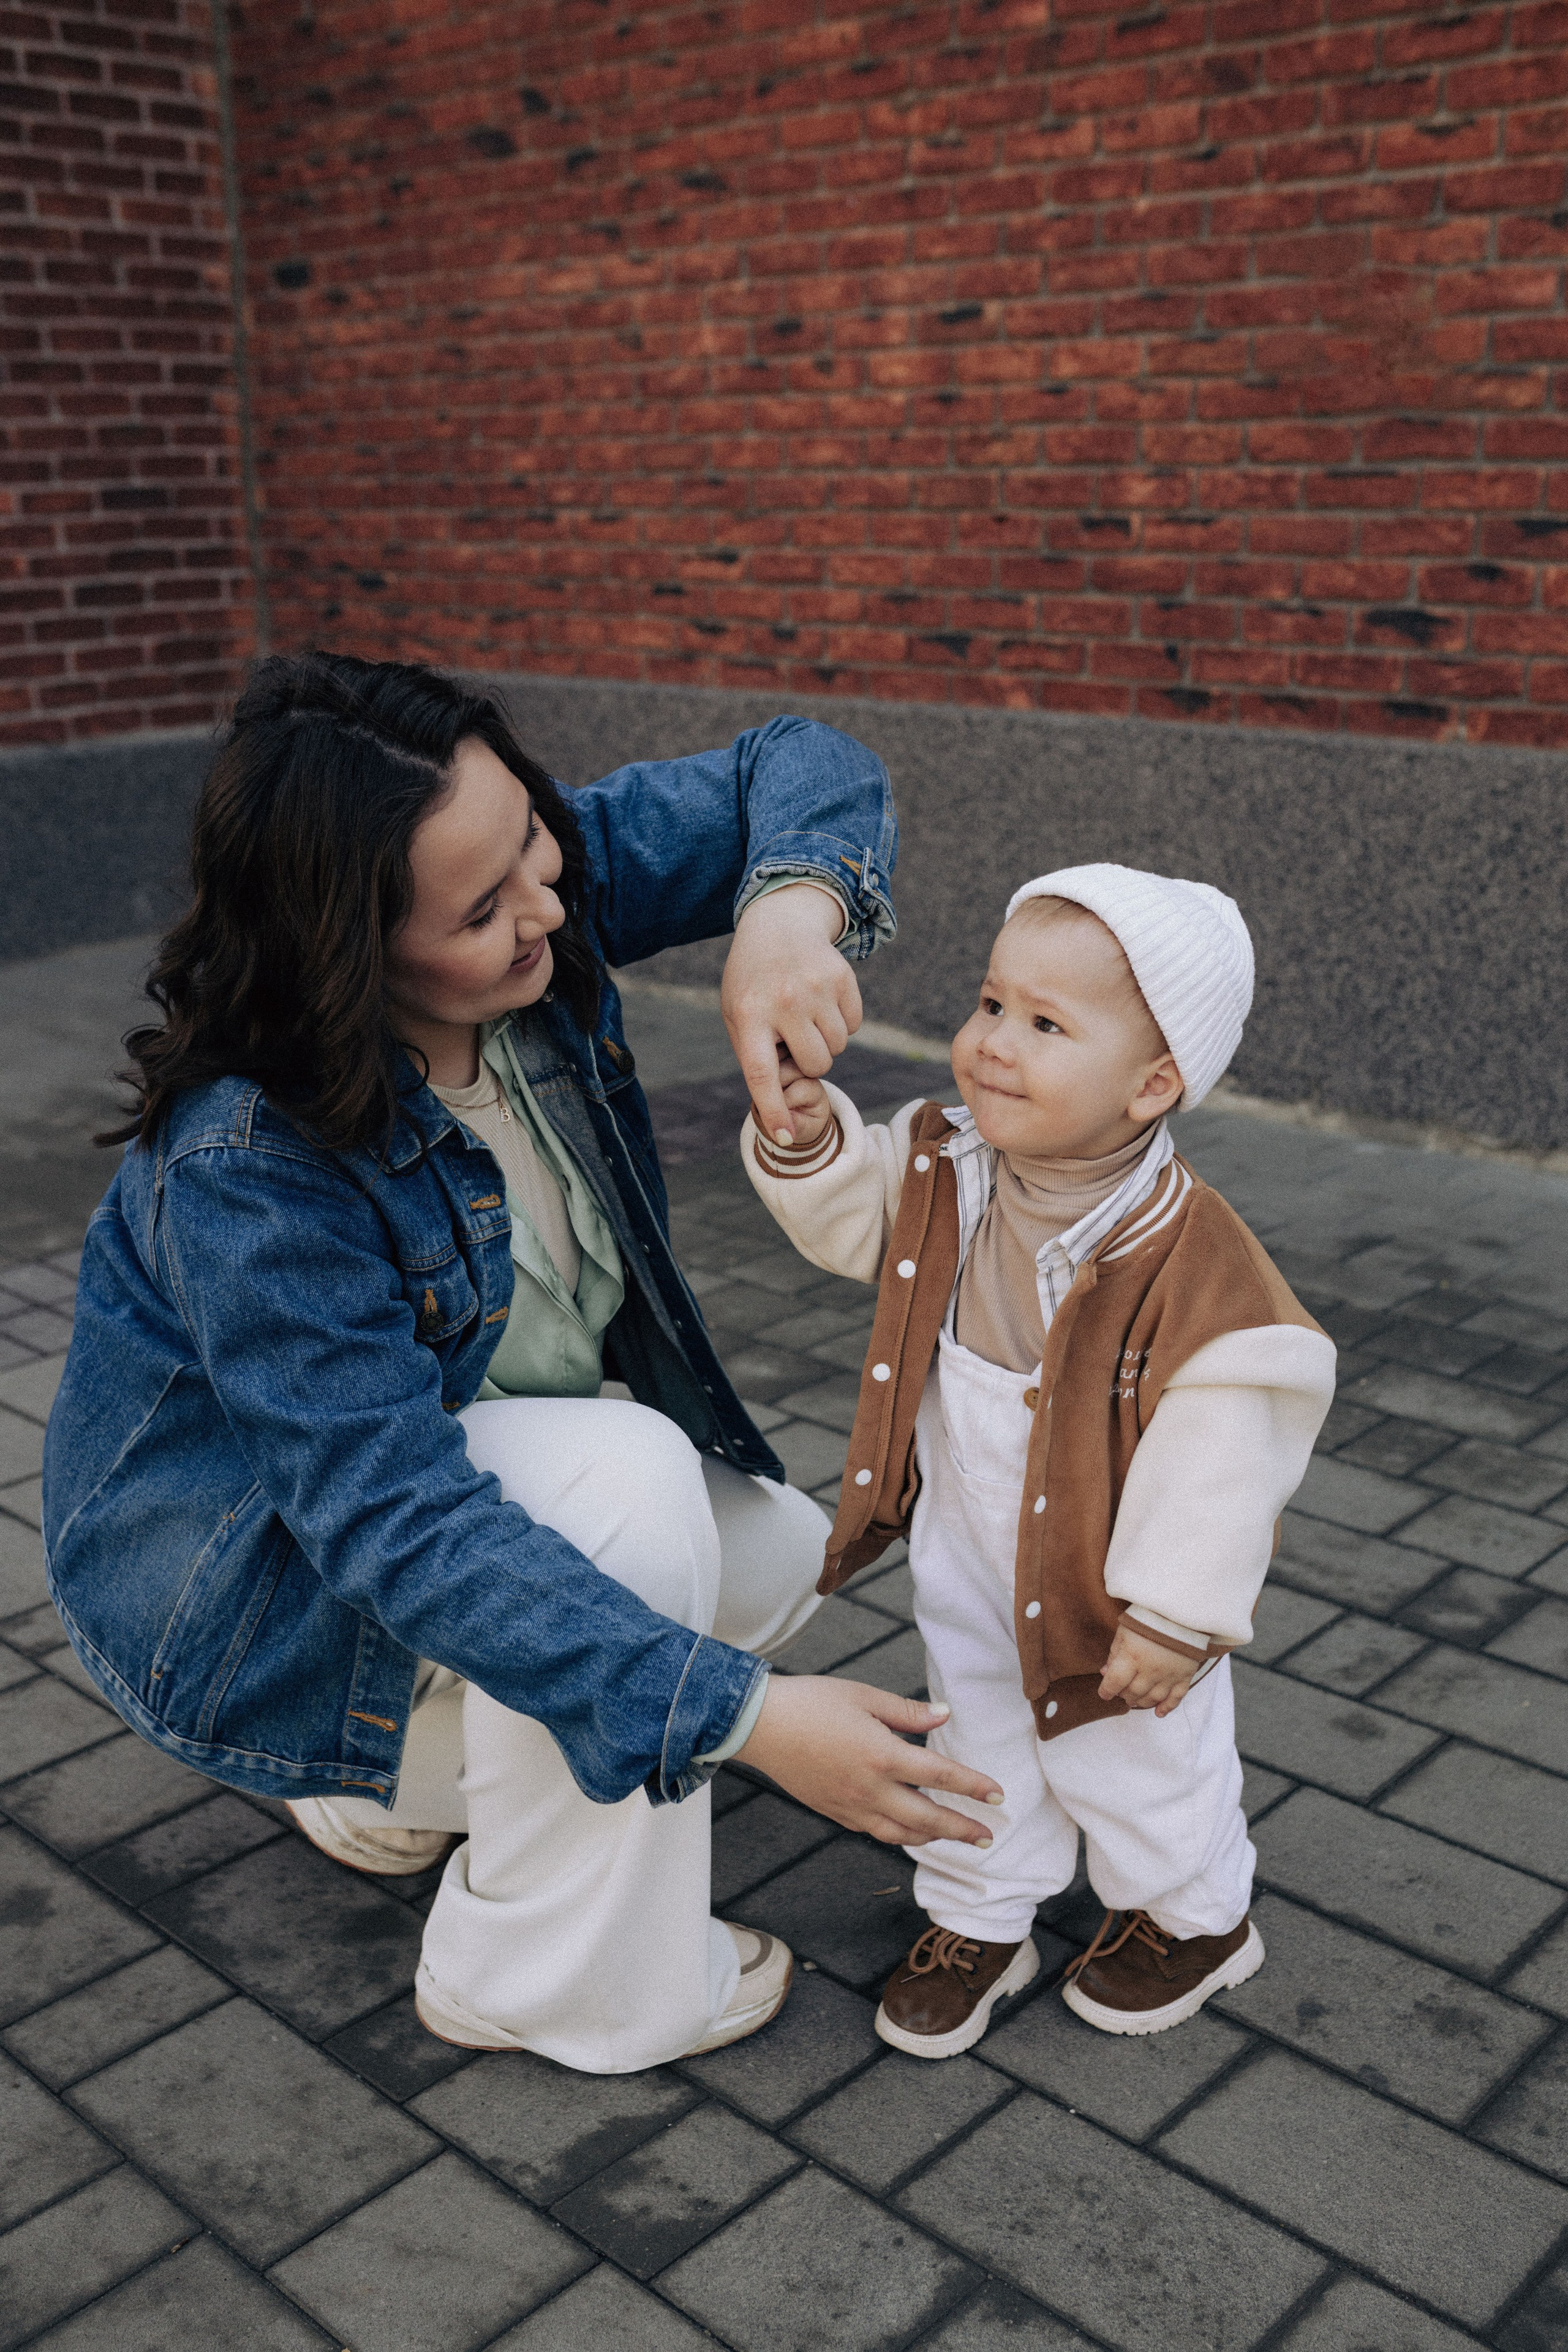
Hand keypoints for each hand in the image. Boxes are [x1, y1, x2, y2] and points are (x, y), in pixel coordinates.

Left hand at [722, 885, 860, 1145]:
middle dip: (809, 1060)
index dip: (774, 1108)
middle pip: (816, 1064)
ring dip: (824, 1042)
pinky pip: (853, 1026)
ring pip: (838, 1048)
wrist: (778, 925)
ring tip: (804, 1015)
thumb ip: (755, 1056)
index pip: (761, 1073)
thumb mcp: (738, 1015)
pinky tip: (821, 1001)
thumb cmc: (753, 983)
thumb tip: (779, 1107)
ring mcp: (817, 988)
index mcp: (750, 1015)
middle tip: (792, 1036)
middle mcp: (785, 1001)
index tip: (785, 1137)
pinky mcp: (843, 978)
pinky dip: (840, 1022)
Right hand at [735, 1676, 1002, 1845]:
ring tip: (953, 1839)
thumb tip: (944, 1714)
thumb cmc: (811, 1702)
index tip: (999, 1796)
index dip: (974, 1787)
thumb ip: (907, 1711)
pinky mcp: (834, 1812)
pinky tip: (909, 1832)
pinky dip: (899, 1836)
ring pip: (901, 1834)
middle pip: (927, 1818)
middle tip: (988, 1837)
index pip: (941, 1775)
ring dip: (932, 1839)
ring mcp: (851, 1805)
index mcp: (882, 1755)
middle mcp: (870, 1788)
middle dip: (961, 1829)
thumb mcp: (863, 1696)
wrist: (759, 1725)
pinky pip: (875, 1832)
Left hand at [1098, 1624, 1201, 1717]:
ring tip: (1135, 1701)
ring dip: (1142, 1702)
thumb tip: (1105, 1672)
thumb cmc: (1149, 1616)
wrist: (1182, 1609)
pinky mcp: (1185, 1675)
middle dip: (1124, 1695)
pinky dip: (1167, 1707)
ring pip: (1153, 1698)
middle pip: (1133, 1693)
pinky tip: (1159, 1713)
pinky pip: (1176, 1697)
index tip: (1104, 1693)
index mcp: (1132, 1656)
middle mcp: (1150, 1670)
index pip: (1115, 1682)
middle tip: (1122, 1693)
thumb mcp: (1125, 1630)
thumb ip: (1114, 1653)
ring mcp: (1169, 1675)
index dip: (1106, 1690)